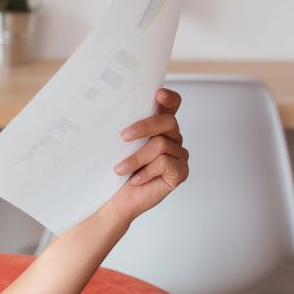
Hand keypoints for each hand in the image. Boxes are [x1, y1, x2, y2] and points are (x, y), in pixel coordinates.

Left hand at [103, 87, 189, 225]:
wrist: (114, 200)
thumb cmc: (116, 170)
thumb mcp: (117, 144)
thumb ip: (125, 127)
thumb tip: (112, 108)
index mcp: (158, 126)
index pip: (172, 105)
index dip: (169, 98)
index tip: (158, 93)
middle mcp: (172, 138)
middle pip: (167, 121)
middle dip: (144, 127)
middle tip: (122, 137)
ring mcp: (179, 155)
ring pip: (161, 145)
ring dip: (136, 158)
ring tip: (120, 169)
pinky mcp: (180, 172)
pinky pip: (166, 163)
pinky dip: (146, 171)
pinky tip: (136, 179)